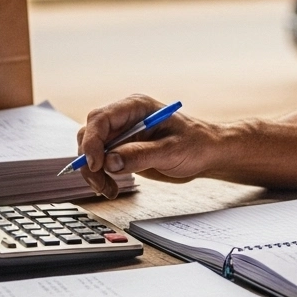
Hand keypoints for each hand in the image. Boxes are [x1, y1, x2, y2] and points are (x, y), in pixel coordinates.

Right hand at [77, 95, 220, 197]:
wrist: (207, 154)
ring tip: (108, 190)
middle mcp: (125, 118)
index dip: (92, 141)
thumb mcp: (172, 150)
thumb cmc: (197, 144)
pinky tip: (111, 188)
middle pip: (90, 134)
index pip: (101, 118)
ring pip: (92, 150)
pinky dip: (100, 177)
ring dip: (93, 172)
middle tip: (100, 182)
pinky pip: (100, 162)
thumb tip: (110, 162)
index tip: (96, 164)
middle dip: (89, 160)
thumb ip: (140, 155)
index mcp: (136, 107)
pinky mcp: (122, 151)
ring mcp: (122, 134)